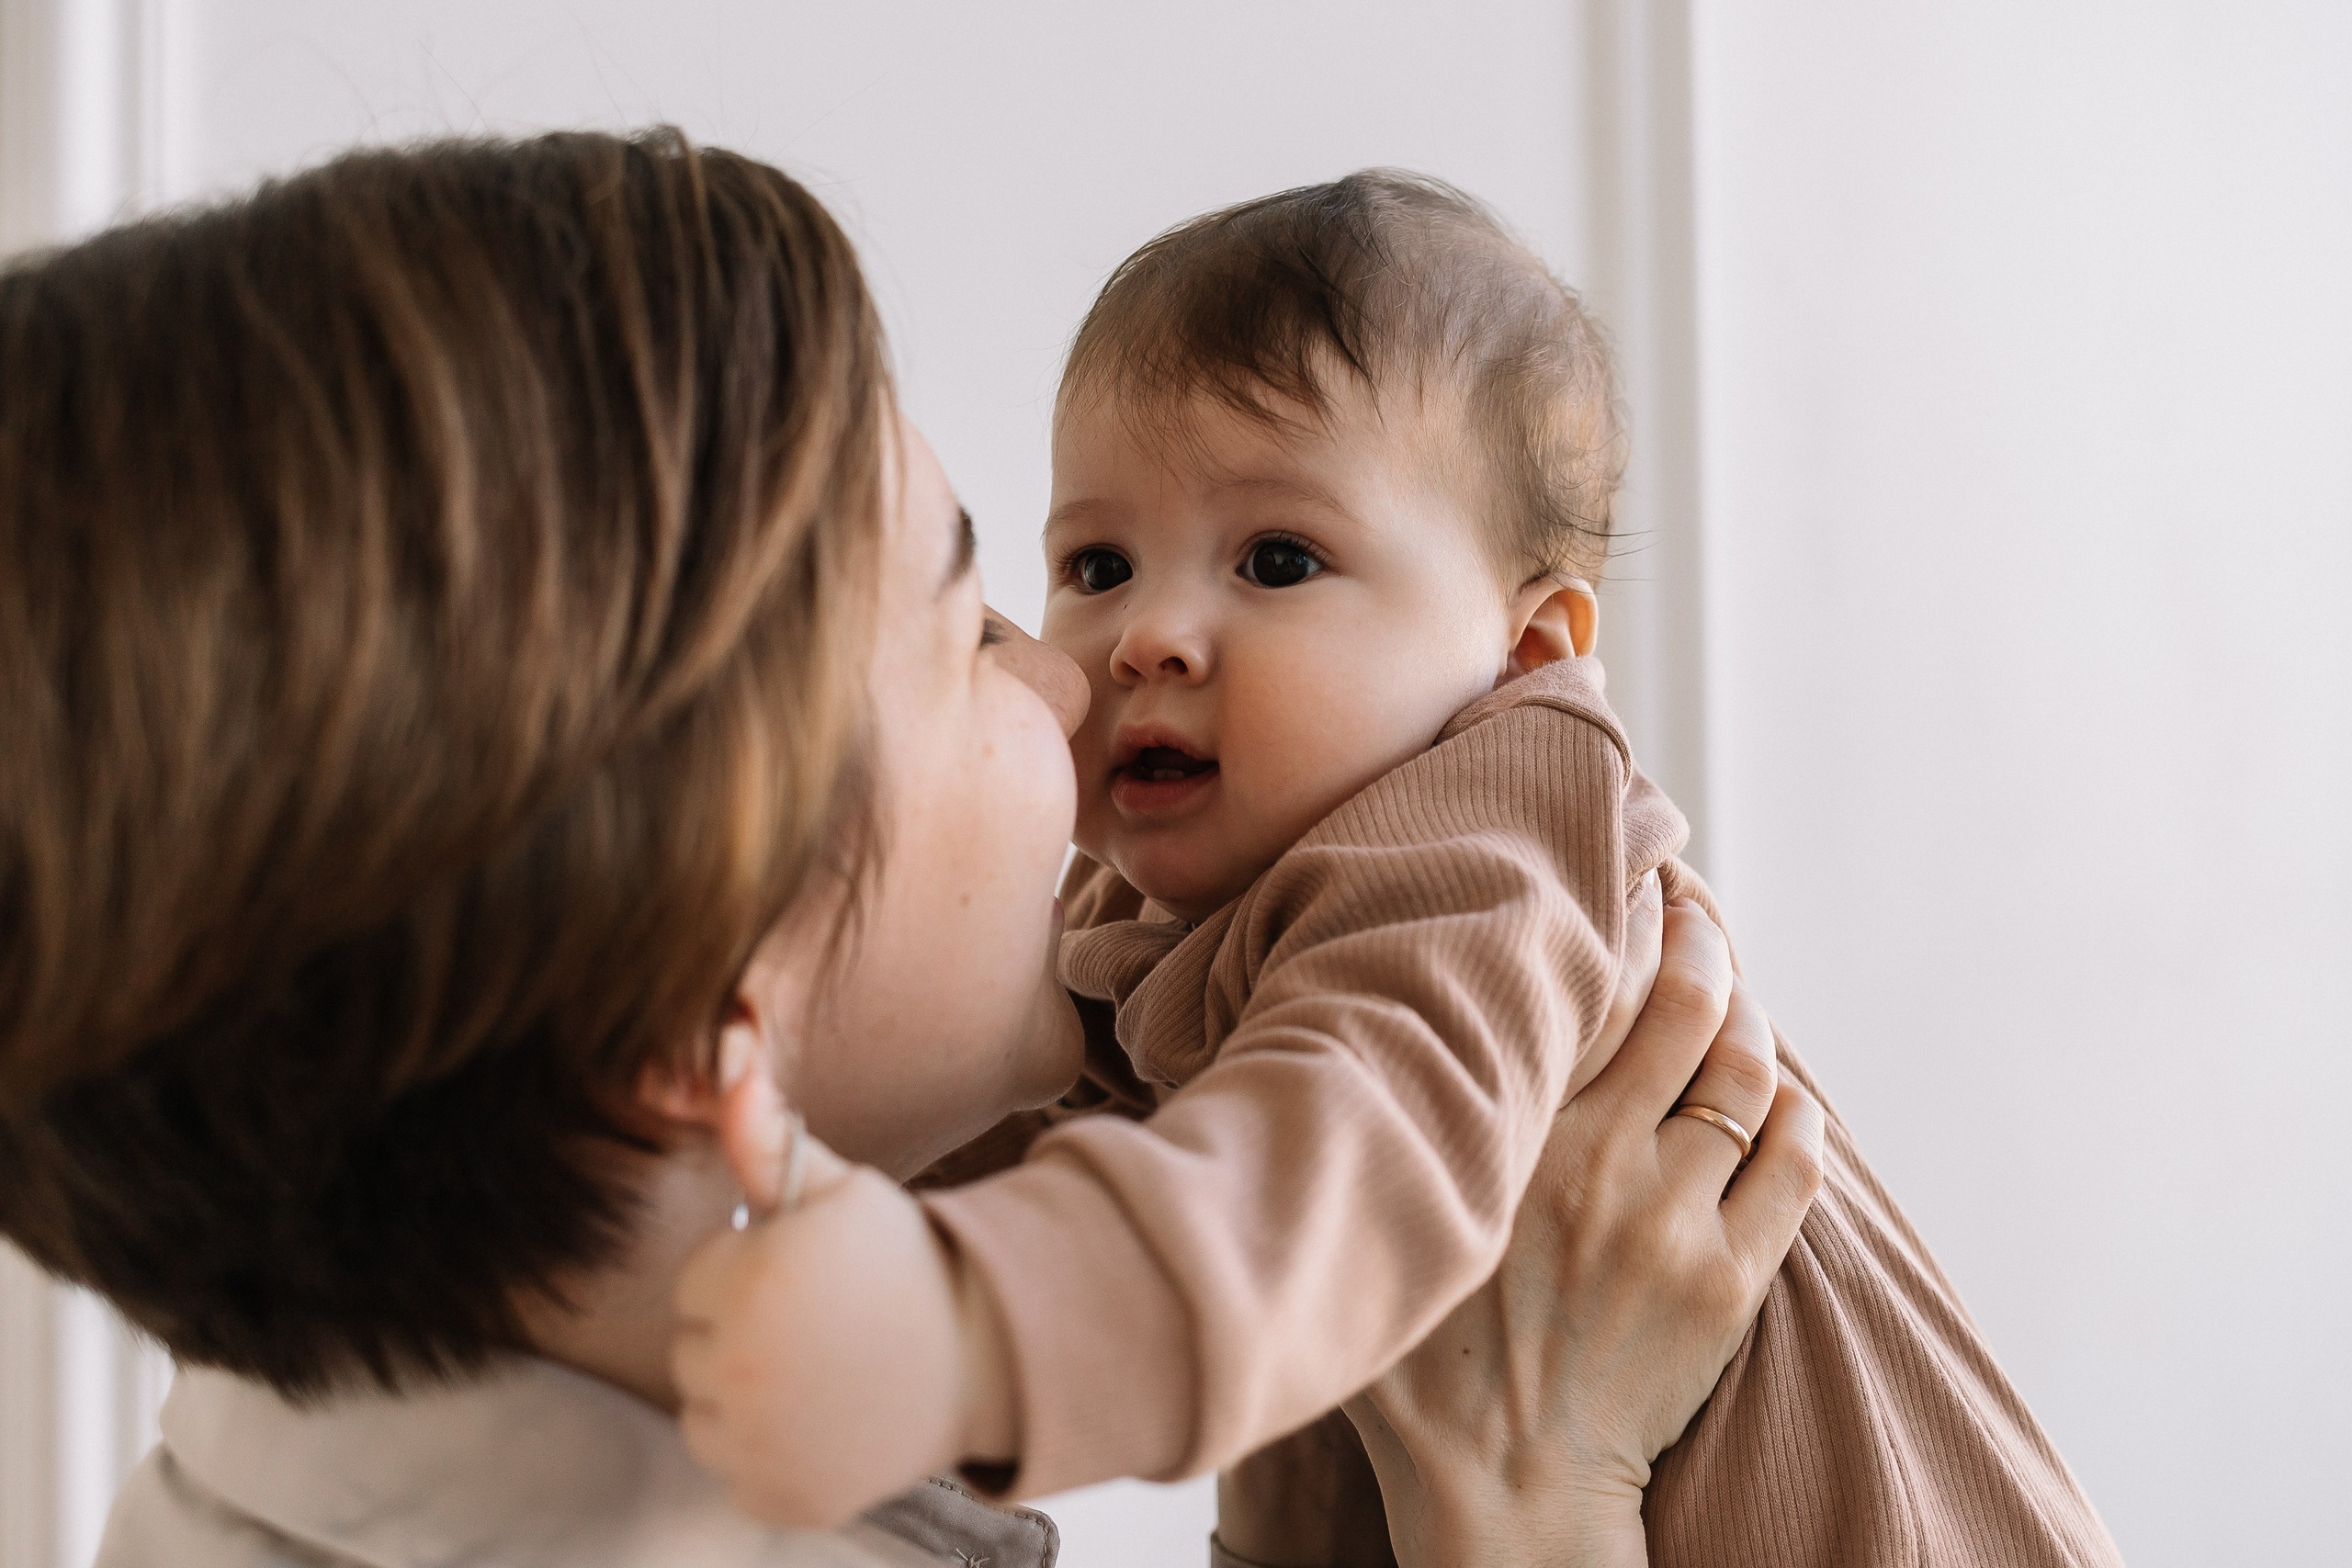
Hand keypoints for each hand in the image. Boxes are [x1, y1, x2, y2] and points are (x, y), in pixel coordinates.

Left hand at [673, 1133, 1005, 1526]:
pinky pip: (734, 1471)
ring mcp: (758, 1444)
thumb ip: (767, 1140)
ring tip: (820, 1369)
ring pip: (704, 1412)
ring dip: (745, 1394)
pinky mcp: (778, 1498)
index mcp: (748, 1285)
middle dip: (742, 1330)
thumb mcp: (841, 1189)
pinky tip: (825, 1420)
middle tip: (820, 1323)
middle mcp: (741, 1368)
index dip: (750, 1270)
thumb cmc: (904, 1262)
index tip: (807, 1274)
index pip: (697, 1280)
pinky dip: (768, 1454)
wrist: (980, 1353)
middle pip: (692, 1349)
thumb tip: (725, 1064)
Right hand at [1344, 901, 1825, 1567]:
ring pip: (1747, 1074)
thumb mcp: (1391, 1219)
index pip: (1596, 986)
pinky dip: (1796, 1109)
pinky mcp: (1729, 1281)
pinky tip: (1779, 1093)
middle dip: (1706, 943)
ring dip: (1751, 1019)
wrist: (1500, 1488)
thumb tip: (1372, 1030)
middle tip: (1698, 912)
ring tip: (1736, 998)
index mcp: (1515, 1135)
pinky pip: (1794, 1159)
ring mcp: (1673, 1219)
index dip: (1628, 917)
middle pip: (1691, 1008)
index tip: (1634, 876)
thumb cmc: (1420, 1361)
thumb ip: (1402, 1124)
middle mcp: (1600, 1159)